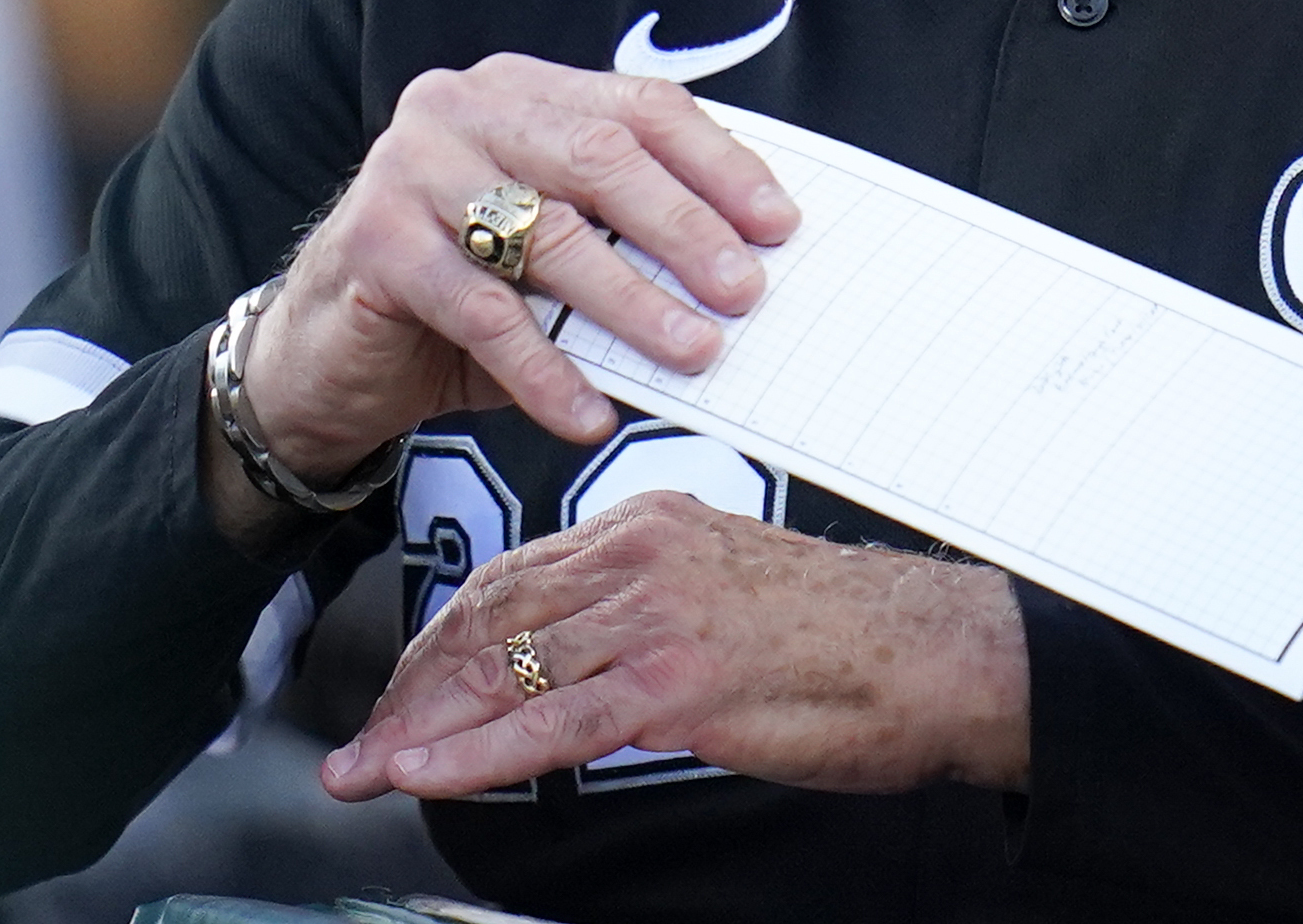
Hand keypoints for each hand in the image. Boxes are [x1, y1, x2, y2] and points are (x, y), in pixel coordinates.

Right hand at [205, 61, 798, 541]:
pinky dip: (544, 369)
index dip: (718, 163)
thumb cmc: (466, 294)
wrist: (325, 353)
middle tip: (745, 292)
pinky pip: (479, 312)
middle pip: (600, 158)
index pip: (640, 107)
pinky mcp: (372, 244)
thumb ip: (629, 240)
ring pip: (546, 235)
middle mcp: (464, 108)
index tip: (780, 224)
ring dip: (631, 302)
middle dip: (685, 229)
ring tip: (693, 353)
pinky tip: (588, 415)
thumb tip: (750, 276)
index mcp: (524, 89)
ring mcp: (410, 168)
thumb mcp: (554, 251)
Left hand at [323, 493, 1029, 799]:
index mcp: (651, 527)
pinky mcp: (675, 682)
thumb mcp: (728, 596)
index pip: (511, 578)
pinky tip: (426, 775)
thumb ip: (647, 616)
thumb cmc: (852, 641)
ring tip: (368, 772)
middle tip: (362, 744)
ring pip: (502, 670)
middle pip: (487, 618)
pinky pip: (548, 726)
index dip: (440, 642)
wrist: (939, 654)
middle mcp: (640, 557)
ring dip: (419, 728)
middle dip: (410, 686)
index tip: (402, 692)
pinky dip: (472, 754)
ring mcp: (655, 616)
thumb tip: (584, 669)